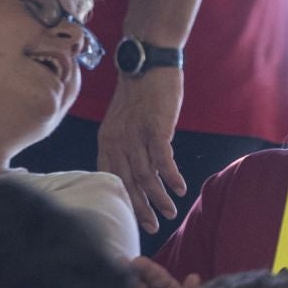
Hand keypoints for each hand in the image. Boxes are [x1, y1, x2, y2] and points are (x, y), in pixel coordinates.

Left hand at [98, 69, 185, 232]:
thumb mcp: (125, 121)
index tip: (134, 218)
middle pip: (127, 182)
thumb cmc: (140, 92)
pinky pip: (162, 158)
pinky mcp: (155, 127)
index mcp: (107, 141)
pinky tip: (180, 188)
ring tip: (171, 212)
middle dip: (140, 207)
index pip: (111, 178)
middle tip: (151, 226)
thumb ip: (128, 145)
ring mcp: (135, 134)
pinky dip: (170, 175)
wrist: (147, 61)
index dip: (123, 200)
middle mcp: (118, 141)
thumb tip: (141, 169)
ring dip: (158, 197)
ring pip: (145, 174)